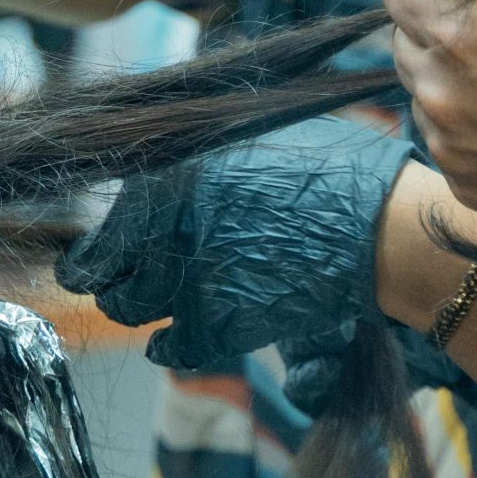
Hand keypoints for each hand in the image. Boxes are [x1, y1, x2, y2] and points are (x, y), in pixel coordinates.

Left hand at [55, 113, 413, 369]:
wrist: (377, 224)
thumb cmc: (331, 166)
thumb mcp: (258, 129)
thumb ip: (206, 147)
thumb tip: (180, 145)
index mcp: (164, 178)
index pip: (107, 226)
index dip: (98, 245)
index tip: (99, 250)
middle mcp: (161, 231)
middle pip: (104, 272)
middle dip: (111, 276)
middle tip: (122, 275)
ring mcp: (185, 282)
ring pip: (127, 308)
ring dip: (133, 306)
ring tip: (149, 299)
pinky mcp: (218, 326)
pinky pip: (172, 348)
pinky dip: (167, 347)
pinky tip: (170, 341)